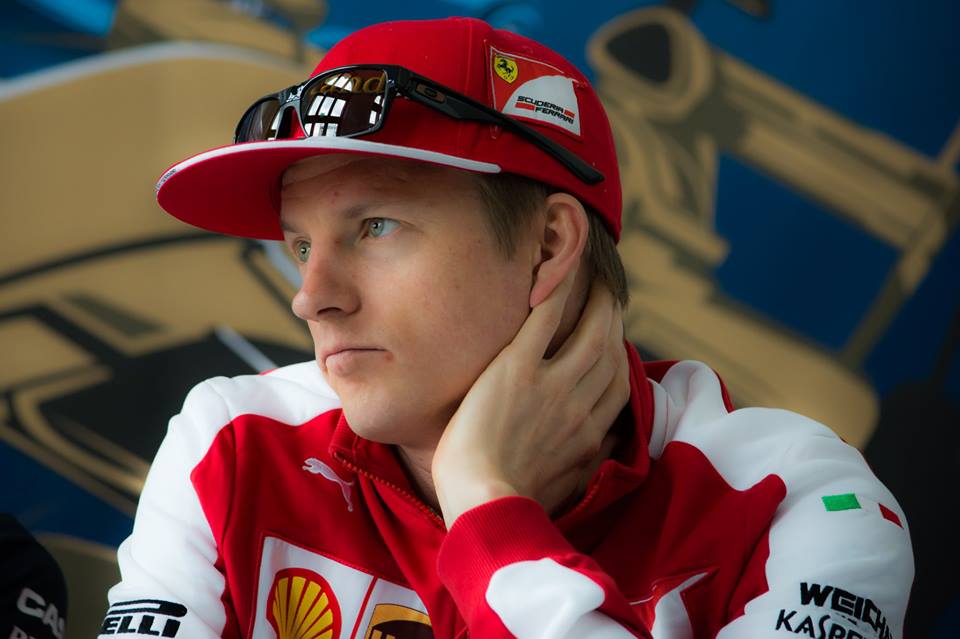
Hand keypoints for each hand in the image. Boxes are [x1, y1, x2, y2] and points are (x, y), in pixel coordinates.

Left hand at [432, 270, 629, 528]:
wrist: (480, 502)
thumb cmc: (511, 503)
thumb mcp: (564, 489)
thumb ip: (586, 463)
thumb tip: (604, 445)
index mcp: (589, 436)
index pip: (618, 385)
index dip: (619, 356)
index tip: (614, 338)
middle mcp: (578, 405)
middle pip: (609, 350)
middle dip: (613, 320)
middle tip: (608, 296)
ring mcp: (550, 385)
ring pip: (589, 330)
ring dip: (596, 299)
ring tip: (595, 278)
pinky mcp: (517, 369)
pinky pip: (546, 319)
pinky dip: (559, 289)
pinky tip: (561, 267)